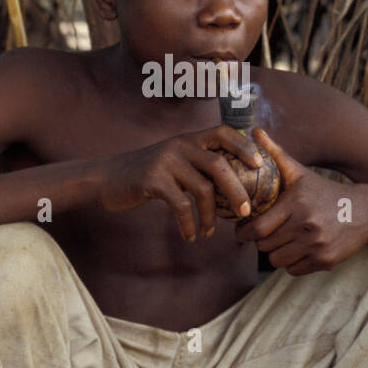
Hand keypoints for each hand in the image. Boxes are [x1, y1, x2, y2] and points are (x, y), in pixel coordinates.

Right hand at [95, 125, 265, 240]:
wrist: (106, 178)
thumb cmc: (145, 174)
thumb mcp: (172, 161)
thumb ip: (196, 165)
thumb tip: (231, 184)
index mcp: (188, 139)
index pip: (223, 132)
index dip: (244, 146)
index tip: (260, 164)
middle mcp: (179, 145)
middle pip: (220, 165)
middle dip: (237, 190)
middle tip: (246, 211)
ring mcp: (166, 161)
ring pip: (203, 188)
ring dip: (211, 215)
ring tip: (211, 231)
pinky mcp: (153, 180)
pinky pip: (181, 205)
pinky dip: (189, 223)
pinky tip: (191, 235)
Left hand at [234, 128, 367, 273]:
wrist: (365, 212)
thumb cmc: (324, 192)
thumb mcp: (300, 173)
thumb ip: (275, 154)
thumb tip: (254, 130)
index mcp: (296, 203)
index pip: (257, 227)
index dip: (245, 231)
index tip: (243, 229)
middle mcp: (307, 224)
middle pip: (264, 245)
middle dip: (260, 241)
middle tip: (264, 234)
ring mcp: (317, 244)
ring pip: (276, 260)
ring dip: (275, 253)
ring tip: (282, 241)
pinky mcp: (325, 261)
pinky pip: (293, 270)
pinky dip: (292, 263)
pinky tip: (299, 249)